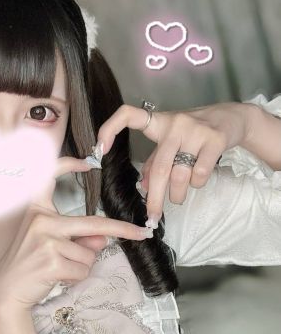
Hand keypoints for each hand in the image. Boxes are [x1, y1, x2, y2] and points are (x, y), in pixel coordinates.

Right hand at [0, 155, 152, 312]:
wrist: (7, 291)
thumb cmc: (28, 265)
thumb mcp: (51, 245)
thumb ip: (79, 239)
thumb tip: (103, 239)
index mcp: (38, 210)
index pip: (49, 177)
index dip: (69, 164)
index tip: (90, 163)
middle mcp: (42, 221)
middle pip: (94, 224)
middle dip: (123, 230)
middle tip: (142, 233)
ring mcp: (47, 241)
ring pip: (89, 254)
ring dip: (81, 266)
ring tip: (58, 269)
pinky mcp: (52, 262)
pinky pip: (83, 270)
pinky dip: (76, 278)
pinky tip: (57, 278)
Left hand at [96, 101, 253, 225]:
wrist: (232, 119)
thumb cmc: (193, 134)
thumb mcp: (170, 144)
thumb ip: (154, 164)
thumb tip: (141, 187)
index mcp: (158, 123)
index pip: (128, 115)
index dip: (110, 129)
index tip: (99, 150)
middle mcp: (175, 123)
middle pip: (159, 168)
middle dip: (154, 198)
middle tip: (151, 218)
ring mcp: (195, 130)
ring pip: (180, 176)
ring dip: (177, 195)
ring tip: (177, 197)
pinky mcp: (215, 139)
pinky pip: (199, 174)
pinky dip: (196, 185)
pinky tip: (197, 180)